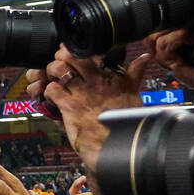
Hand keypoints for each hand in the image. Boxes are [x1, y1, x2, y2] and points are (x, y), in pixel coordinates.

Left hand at [41, 47, 148, 184]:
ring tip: (53, 78)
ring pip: (58, 68)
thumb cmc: (126, 121)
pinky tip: (52, 97)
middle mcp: (95, 81)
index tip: (70, 51)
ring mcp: (82, 93)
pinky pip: (52, 89)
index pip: (89, 52)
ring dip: (50, 71)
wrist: (119, 145)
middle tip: (58, 63)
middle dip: (60, 56)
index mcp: (111, 76)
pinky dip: (47, 90)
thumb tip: (145, 57)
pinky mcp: (70, 106)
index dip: (75, 49)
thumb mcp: (134, 92)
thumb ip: (136, 72)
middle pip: (70, 55)